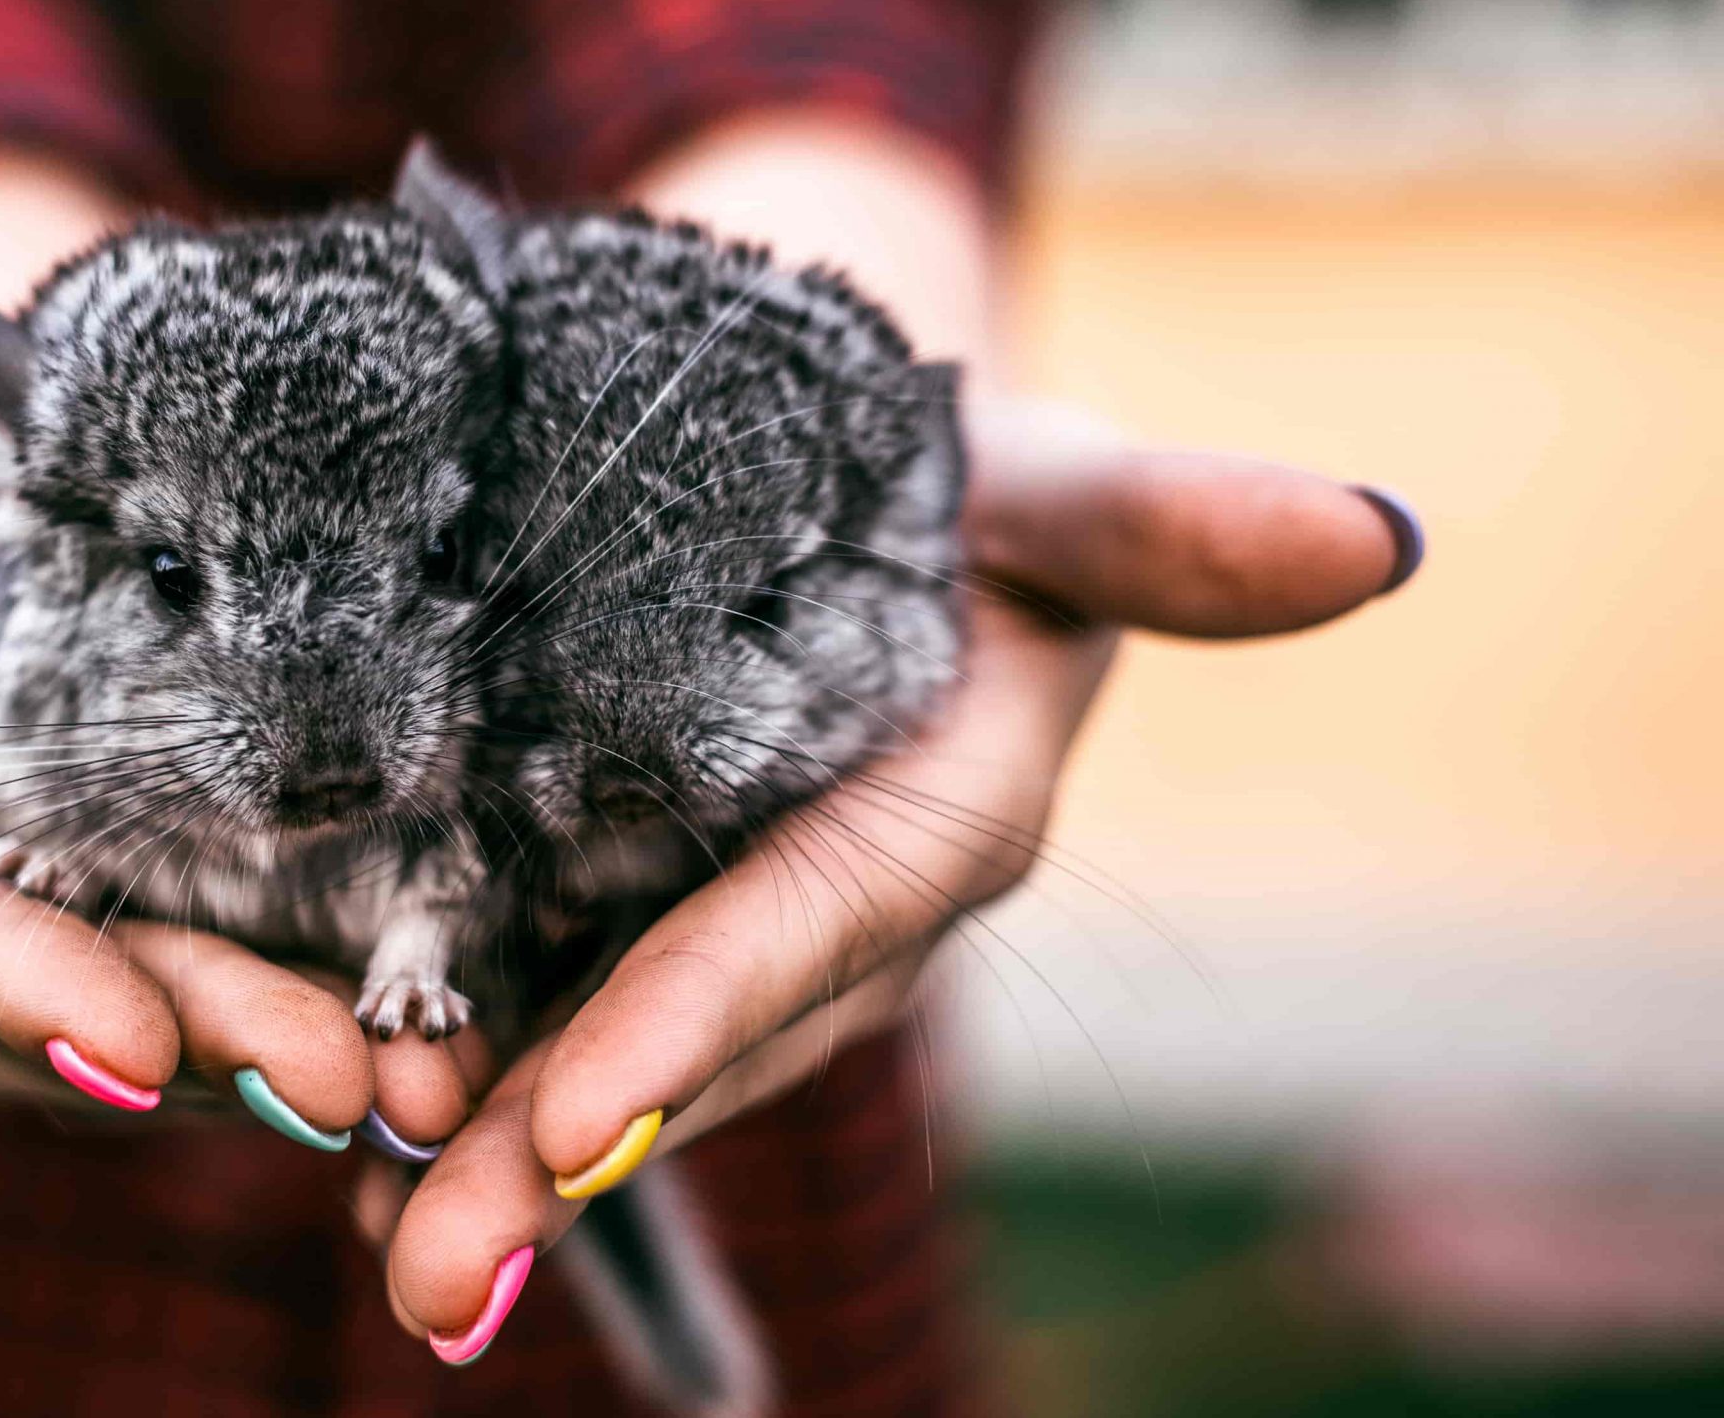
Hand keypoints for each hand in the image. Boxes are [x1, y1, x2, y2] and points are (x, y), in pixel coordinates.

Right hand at [0, 438, 475, 1149]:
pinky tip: (469, 1058)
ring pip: (205, 1045)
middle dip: (216, 1052)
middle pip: (93, 1024)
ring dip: (320, 1067)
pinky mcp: (195, 979)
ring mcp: (84, 993)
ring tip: (439, 1079)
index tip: (126, 1027)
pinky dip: (371, 1038)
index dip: (18, 993)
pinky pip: (279, 1020)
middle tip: (343, 1076)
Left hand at [375, 396, 1422, 1348]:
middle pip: (695, 1031)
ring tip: (376, 1238)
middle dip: (562, 1152)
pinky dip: (474, 1070)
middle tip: (428, 1270)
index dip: (699, 1017)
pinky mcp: (637, 886)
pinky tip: (361, 1139)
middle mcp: (843, 904)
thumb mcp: (1051, 473)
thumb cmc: (971, 468)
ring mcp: (734, 910)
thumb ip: (1170, 517)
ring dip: (497, 1152)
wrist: (886, 484)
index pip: (812, 928)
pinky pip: (559, 992)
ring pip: (616, 1044)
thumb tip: (1378, 536)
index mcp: (946, 813)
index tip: (571, 1122)